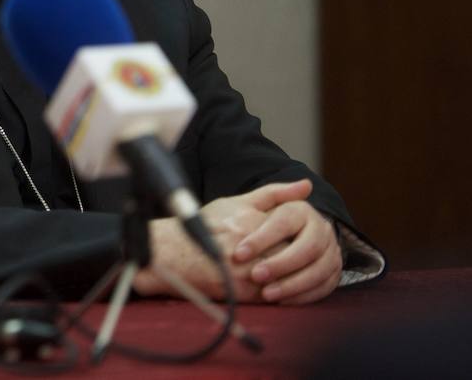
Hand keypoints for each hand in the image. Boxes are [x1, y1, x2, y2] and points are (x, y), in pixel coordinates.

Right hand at [134, 179, 314, 301]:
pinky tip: (283, 288)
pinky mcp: (239, 291)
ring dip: (295, 278)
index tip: (305, 239)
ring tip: (298, 275)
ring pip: (284, 276)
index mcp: (248, 220)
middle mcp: (246, 243)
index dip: (303, 237)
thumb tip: (306, 185)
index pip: (292, 230)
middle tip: (308, 260)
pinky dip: (284, 294)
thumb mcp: (236, 202)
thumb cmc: (205, 225)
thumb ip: (273, 193)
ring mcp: (243, 269)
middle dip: (300, 258)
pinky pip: (273, 295)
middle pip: (290, 253)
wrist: (172, 253)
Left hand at [233, 188, 342, 304]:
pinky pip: (324, 288)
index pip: (284, 222)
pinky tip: (282, 302)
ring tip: (267, 294)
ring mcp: (331, 253)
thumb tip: (306, 184)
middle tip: (255, 276)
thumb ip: (273, 193)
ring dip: (292, 284)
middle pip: (307, 248)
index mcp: (302, 210)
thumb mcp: (257, 204)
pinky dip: (303, 296)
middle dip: (280, 264)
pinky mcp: (333, 273)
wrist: (279, 239)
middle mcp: (321, 230)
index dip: (261, 239)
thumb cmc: (259, 221)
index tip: (238, 254)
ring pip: (318, 270)